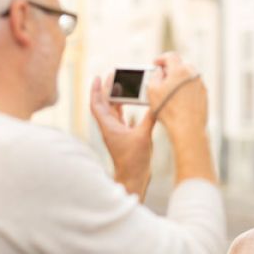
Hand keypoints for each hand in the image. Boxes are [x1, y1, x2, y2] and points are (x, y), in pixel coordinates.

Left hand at [90, 75, 155, 200]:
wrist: (132, 177)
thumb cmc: (134, 160)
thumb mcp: (143, 136)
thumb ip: (149, 118)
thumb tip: (157, 103)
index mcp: (108, 126)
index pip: (97, 104)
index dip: (96, 89)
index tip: (98, 76)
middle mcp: (109, 128)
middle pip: (104, 104)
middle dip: (107, 89)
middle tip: (113, 75)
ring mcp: (116, 132)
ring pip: (112, 110)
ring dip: (115, 98)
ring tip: (122, 85)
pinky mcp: (123, 137)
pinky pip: (121, 118)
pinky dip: (124, 109)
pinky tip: (131, 104)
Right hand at [147, 52, 207, 140]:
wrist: (188, 128)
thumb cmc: (169, 111)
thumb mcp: (152, 91)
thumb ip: (154, 76)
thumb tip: (159, 73)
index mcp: (180, 70)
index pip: (170, 56)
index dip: (161, 58)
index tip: (156, 63)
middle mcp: (193, 75)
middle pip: (180, 65)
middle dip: (170, 70)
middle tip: (162, 77)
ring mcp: (200, 85)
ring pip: (188, 77)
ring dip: (178, 80)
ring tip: (169, 91)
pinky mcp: (204, 95)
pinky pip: (193, 87)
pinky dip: (185, 89)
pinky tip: (178, 100)